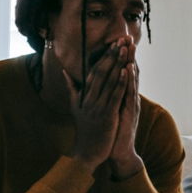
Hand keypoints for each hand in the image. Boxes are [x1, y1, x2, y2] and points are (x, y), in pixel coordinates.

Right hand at [63, 41, 127, 169]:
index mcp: (83, 95)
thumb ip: (71, 88)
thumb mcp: (75, 107)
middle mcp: (89, 98)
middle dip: (112, 55)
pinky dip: (121, 83)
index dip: (104, 56)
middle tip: (121, 39)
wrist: (86, 153)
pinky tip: (127, 71)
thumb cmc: (85, 130)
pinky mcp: (106, 115)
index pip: (94, 71)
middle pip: (101, 72)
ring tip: (125, 49)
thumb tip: (65, 72)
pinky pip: (114, 96)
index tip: (113, 43)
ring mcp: (97, 106)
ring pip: (109, 81)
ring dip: (118, 64)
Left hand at [109, 38, 142, 178]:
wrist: (118, 151)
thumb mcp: (108, 109)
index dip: (121, 56)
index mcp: (122, 95)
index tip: (119, 41)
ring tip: (130, 47)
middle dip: (128, 54)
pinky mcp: (130, 112)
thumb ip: (107, 96)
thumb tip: (102, 83)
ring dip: (131, 62)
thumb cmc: (113, 130)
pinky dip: (129, 81)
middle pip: (129, 72)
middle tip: (128, 37)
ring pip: (131, 80)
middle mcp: (129, 97)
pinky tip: (129, 69)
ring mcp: (130, 104)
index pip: (123, 72)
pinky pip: (130, 94)